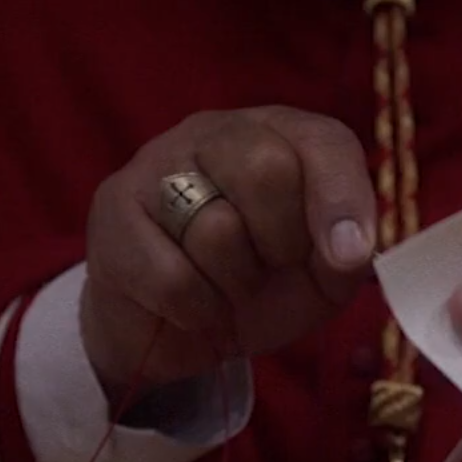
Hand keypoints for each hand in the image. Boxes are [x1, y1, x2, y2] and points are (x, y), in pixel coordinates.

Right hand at [81, 107, 376, 399]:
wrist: (170, 328)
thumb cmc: (255, 285)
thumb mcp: (319, 277)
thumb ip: (346, 256)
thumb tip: (349, 248)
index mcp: (278, 135)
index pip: (322, 142)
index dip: (342, 199)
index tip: (347, 257)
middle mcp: (215, 133)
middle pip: (266, 168)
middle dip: (281, 241)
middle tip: (271, 268)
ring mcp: (155, 165)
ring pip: (216, 229)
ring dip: (235, 284)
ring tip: (226, 287)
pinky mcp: (112, 210)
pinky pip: (172, 277)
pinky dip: (196, 311)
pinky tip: (192, 308)